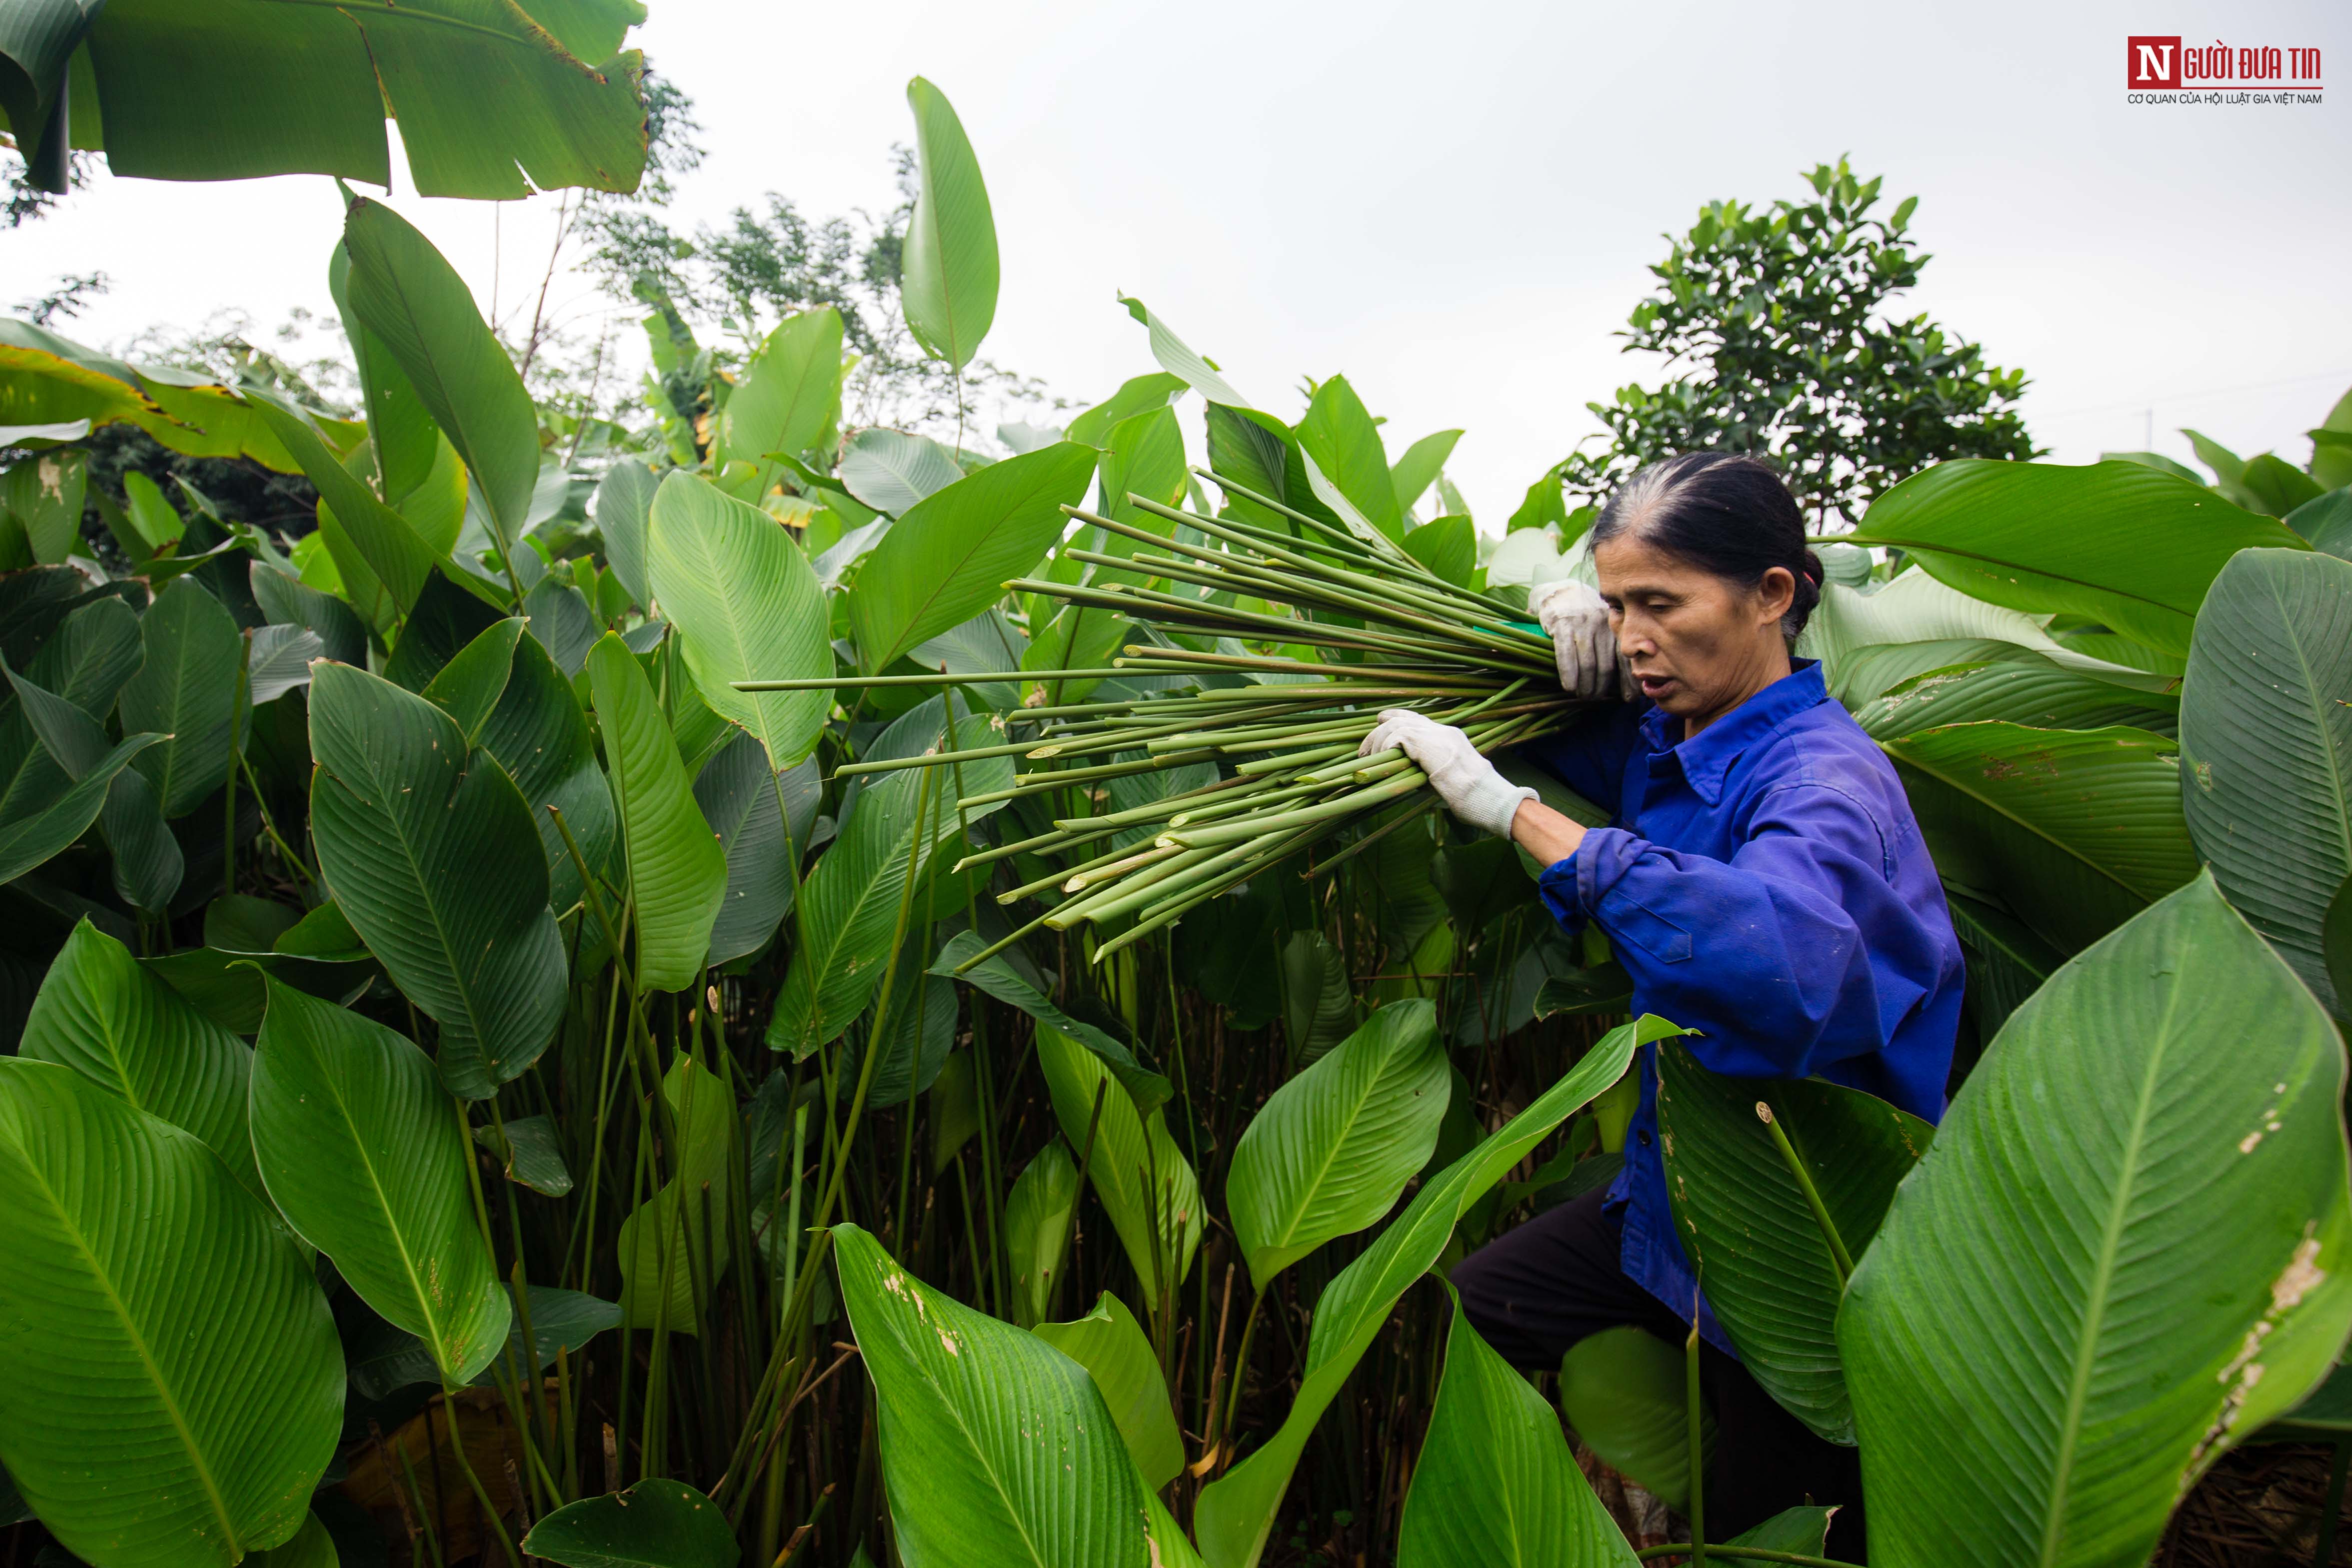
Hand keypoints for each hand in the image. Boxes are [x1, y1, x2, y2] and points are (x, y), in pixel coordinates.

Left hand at [1358, 709, 1534, 838]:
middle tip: (1365, 749)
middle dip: (1379, 731)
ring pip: (1396, 726)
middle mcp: (1443, 731)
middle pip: (1403, 718)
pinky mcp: (1428, 743)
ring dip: (1377, 741)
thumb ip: (1427, 770)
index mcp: (1450, 737)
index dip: (1396, 717)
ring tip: (1367, 758)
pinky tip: (1380, 760)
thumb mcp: (1446, 779)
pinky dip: (1384, 748)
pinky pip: (1396, 737)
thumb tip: (1403, 774)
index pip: (1418, 718)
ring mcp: (1436, 734)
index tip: (1381, 721)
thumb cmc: (1472, 798)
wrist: (1485, 796)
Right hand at [1531, 579, 1636, 699]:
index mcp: (1616, 625)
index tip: (1630, 698)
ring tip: (1584, 696)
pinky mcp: (1562, 624)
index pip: (1626, 658)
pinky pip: (1567, 655)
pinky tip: (1569, 687)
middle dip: (1602, 688)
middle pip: (1606, 665)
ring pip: (1588, 663)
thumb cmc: (1586, 615)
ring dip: (1586, 685)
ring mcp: (1582, 623)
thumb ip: (1615, 645)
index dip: (1629, 681)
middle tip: (1596, 699)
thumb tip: (1633, 676)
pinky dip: (1569, 674)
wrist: (1560, 591)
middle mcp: (1602, 623)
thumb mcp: (1605, 625)